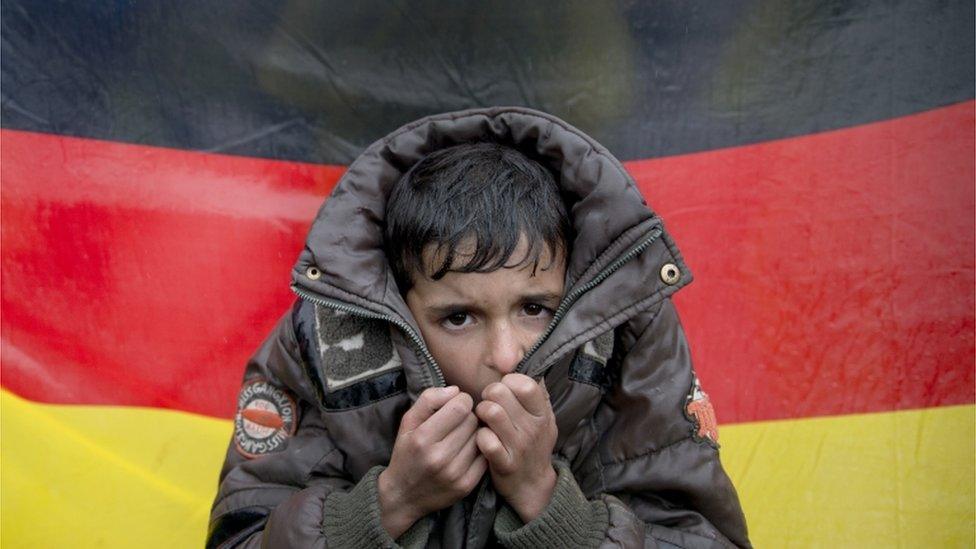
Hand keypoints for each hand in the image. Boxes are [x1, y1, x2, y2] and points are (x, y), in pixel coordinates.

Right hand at [378, 386, 486, 538]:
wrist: (404, 496)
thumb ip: (429, 399)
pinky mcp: (466, 486)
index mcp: (423, 438)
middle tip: (458, 422)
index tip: (456, 405)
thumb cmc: (407, 453)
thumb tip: (456, 390)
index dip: (462, 400)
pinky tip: (467, 451)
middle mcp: (439, 457)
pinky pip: (485, 457)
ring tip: (461, 437)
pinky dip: (479, 450)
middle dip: (468, 416)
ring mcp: (454, 474)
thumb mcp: (408, 422)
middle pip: (472, 421)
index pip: (460, 407)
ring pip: (481, 438)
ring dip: (474, 433)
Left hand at [475, 373, 557, 522]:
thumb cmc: (533, 445)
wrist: (532, 485)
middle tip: (488, 403)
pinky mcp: (504, 463)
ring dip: (481, 412)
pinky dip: (479, 436)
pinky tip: (481, 438)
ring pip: (491, 412)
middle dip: (488, 394)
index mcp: (543, 414)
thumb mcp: (544, 418)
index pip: (525, 383)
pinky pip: (485, 439)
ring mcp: (519, 446)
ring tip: (483, 418)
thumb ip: (536, 394)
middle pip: (501, 392)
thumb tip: (527, 364)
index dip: (508, 381)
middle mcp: (533, 428)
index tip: (504, 390)